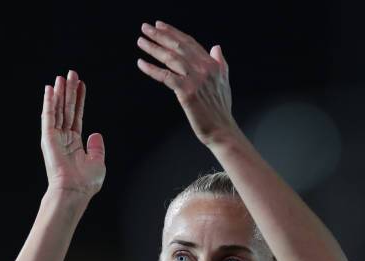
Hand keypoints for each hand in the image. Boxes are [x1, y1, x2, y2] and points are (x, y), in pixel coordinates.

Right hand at [41, 70, 105, 197]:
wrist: (74, 190)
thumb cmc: (86, 182)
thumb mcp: (98, 162)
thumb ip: (97, 147)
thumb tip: (96, 134)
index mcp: (75, 143)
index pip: (77, 116)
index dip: (79, 100)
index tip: (82, 85)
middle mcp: (64, 138)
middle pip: (67, 109)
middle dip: (70, 91)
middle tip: (72, 73)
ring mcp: (55, 137)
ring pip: (58, 109)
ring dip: (60, 93)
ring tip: (63, 76)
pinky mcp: (48, 138)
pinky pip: (48, 116)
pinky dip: (48, 102)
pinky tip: (49, 89)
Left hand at [136, 21, 237, 146]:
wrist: (221, 130)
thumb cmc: (220, 110)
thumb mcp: (224, 82)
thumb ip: (220, 63)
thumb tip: (216, 47)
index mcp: (212, 64)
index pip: (189, 43)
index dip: (174, 33)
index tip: (160, 26)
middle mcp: (204, 68)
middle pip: (178, 46)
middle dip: (160, 35)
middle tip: (145, 28)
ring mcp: (195, 79)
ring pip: (171, 58)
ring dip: (153, 48)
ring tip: (141, 41)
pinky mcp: (186, 92)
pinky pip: (165, 76)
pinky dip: (152, 69)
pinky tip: (141, 63)